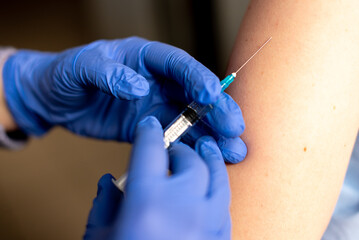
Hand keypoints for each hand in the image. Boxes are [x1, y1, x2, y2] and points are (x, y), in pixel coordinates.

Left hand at [3, 37, 245, 161]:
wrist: (53, 100)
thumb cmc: (64, 75)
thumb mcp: (81, 67)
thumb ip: (108, 73)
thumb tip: (138, 87)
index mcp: (144, 57)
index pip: (178, 64)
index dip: (197, 78)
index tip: (212, 94)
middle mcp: (156, 80)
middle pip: (193, 94)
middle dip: (216, 110)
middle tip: (234, 128)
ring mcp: (155, 105)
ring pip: (190, 119)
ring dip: (211, 135)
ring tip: (234, 150)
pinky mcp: (149, 128)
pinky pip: (173, 139)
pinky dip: (190, 149)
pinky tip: (207, 160)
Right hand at [84, 116, 230, 239]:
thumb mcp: (100, 238)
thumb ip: (105, 204)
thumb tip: (109, 181)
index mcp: (147, 201)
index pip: (151, 148)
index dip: (150, 132)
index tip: (150, 126)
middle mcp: (184, 205)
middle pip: (188, 158)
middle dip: (178, 149)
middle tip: (169, 149)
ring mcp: (210, 222)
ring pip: (216, 173)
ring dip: (208, 157)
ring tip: (204, 147)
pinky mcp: (222, 237)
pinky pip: (223, 200)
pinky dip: (217, 185)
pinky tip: (211, 183)